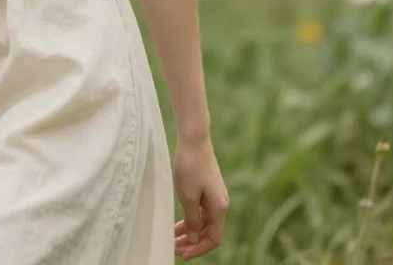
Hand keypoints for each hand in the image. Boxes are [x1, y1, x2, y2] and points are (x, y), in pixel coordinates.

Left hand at [172, 135, 228, 259]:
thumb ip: (192, 221)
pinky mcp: (208, 189)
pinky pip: (201, 211)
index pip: (213, 239)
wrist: (194, 139)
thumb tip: (194, 239)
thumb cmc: (190, 166)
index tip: (183, 255)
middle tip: (173, 248)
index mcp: (219, 208)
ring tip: (172, 239)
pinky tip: (177, 224)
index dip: (199, 249)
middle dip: (192, 242)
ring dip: (189, 232)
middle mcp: (220, 204)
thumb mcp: (188, 197)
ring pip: (203, 222)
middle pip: (208, 232)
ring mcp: (215, 196)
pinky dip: (190, 219)